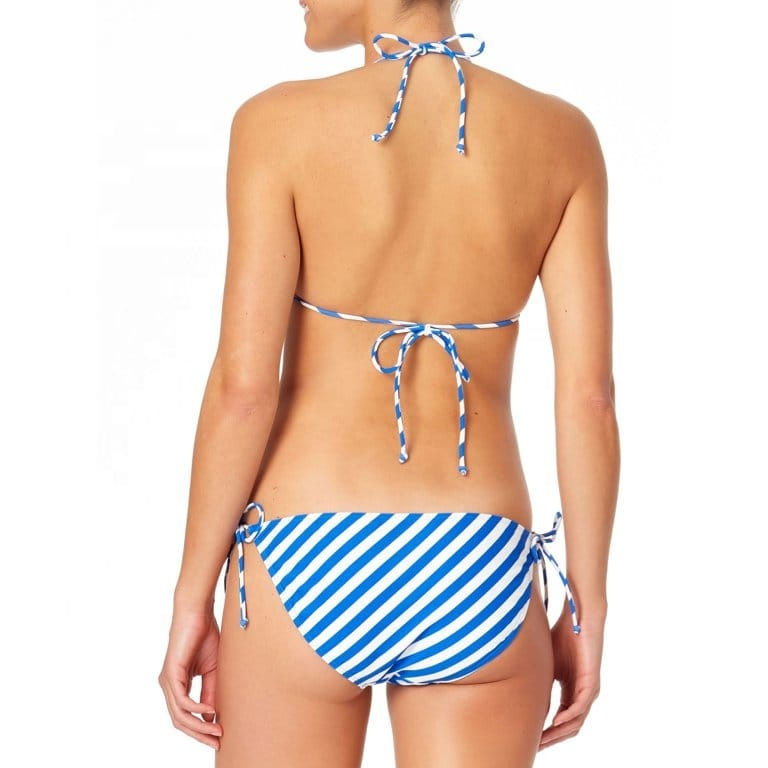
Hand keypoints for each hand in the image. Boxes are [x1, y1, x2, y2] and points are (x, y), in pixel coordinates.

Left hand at [158, 605, 222, 750]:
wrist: (197, 612)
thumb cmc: (204, 635)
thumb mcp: (212, 669)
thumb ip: (210, 691)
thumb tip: (213, 717)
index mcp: (177, 685)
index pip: (185, 716)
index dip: (201, 729)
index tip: (219, 736)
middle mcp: (168, 686)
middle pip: (180, 721)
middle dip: (199, 734)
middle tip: (218, 741)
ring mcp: (167, 680)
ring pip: (179, 715)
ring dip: (199, 726)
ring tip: (218, 730)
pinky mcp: (170, 673)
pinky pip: (182, 700)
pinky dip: (196, 709)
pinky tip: (210, 711)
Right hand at [539, 602, 603, 749]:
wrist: (579, 617)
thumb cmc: (562, 634)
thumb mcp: (544, 662)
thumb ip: (536, 677)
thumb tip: (515, 686)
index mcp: (571, 690)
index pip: (560, 719)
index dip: (547, 731)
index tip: (531, 738)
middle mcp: (582, 694)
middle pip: (568, 726)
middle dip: (551, 738)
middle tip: (535, 747)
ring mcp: (588, 690)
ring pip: (575, 721)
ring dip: (558, 733)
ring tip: (542, 740)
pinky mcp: (591, 682)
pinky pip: (580, 706)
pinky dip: (568, 717)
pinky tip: (555, 722)